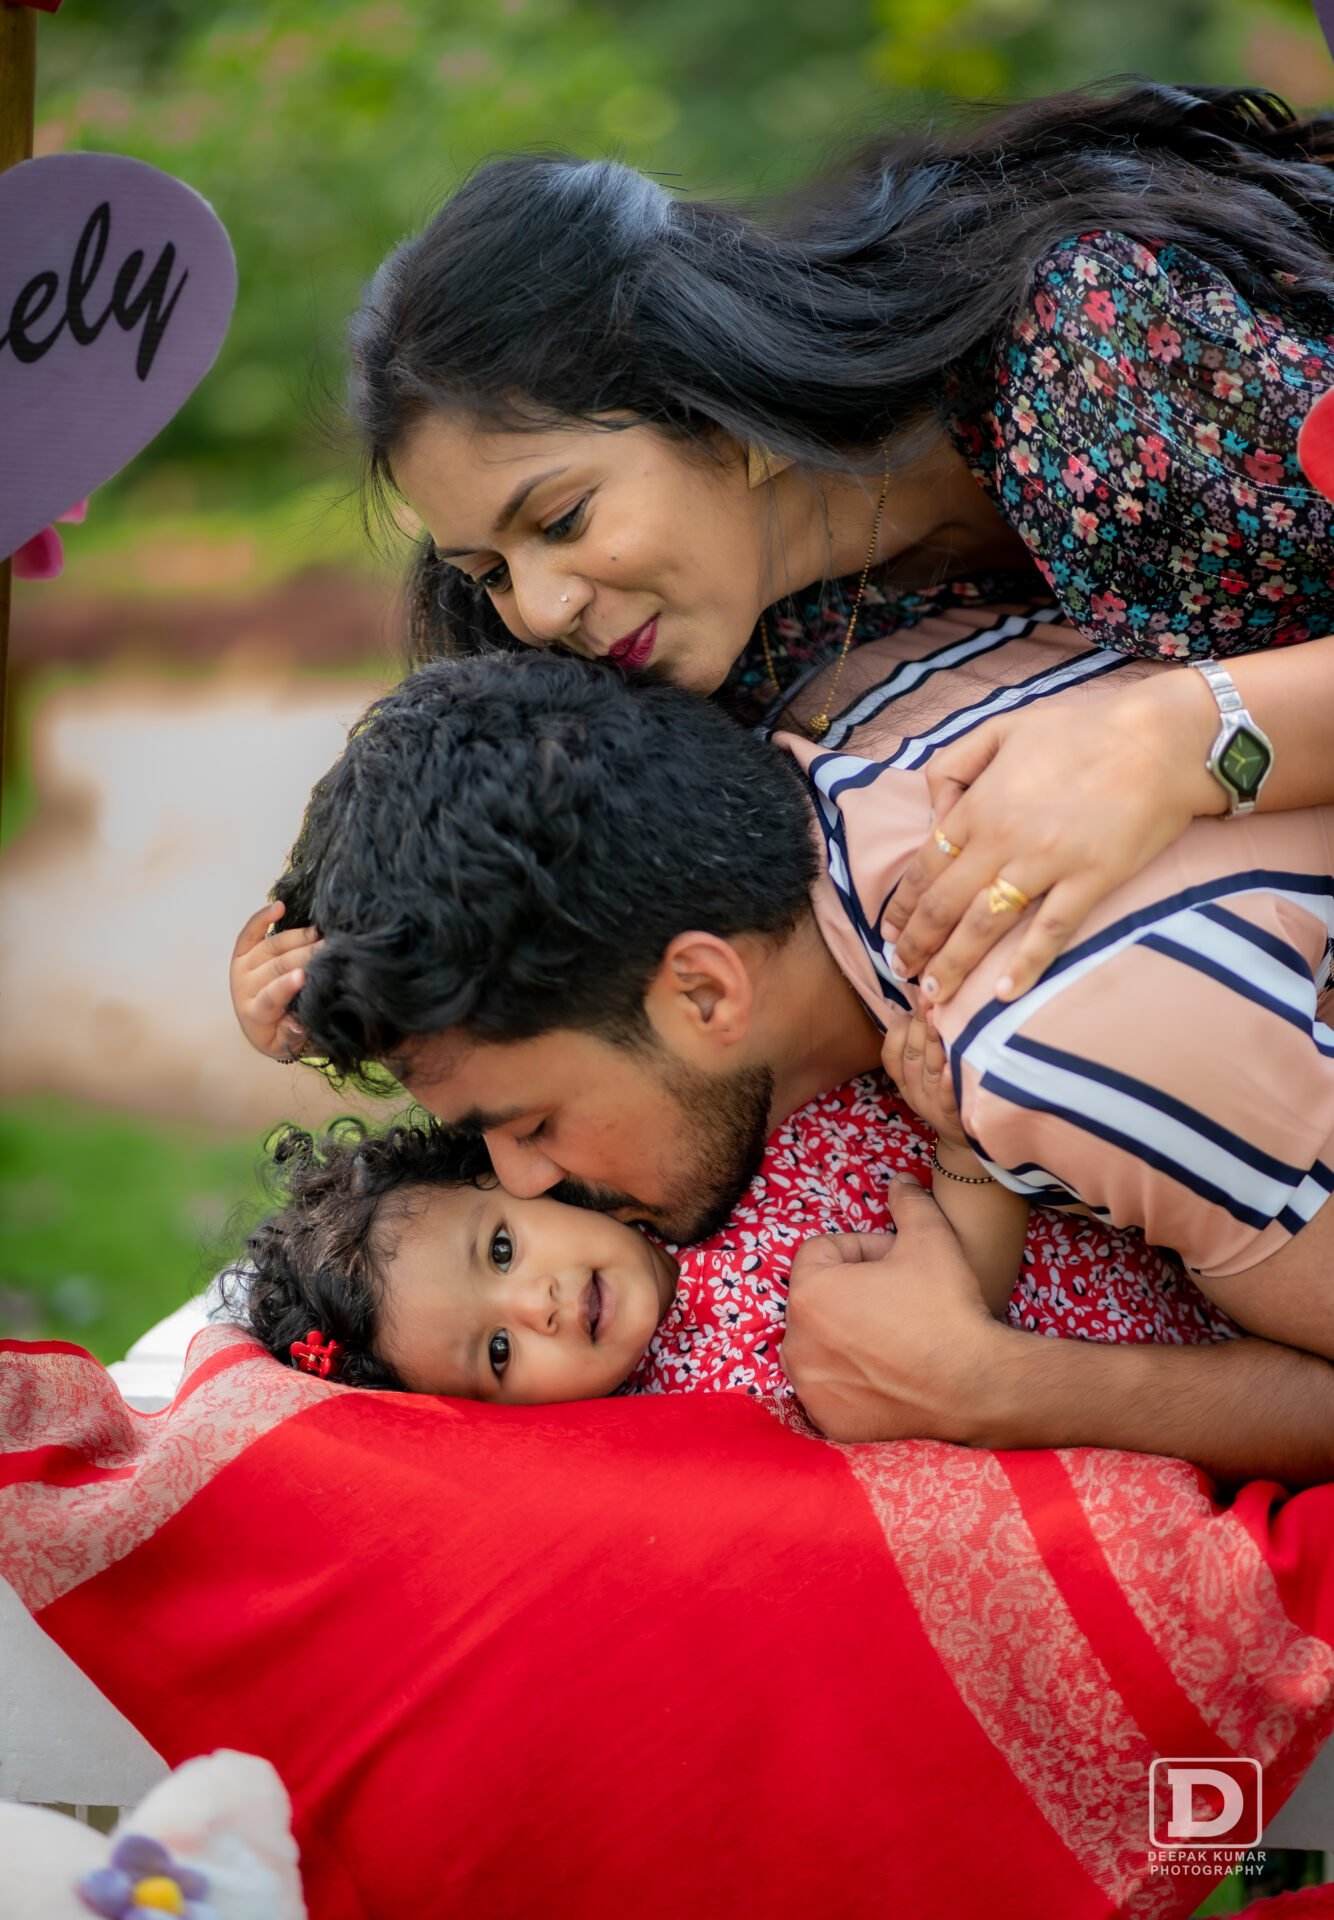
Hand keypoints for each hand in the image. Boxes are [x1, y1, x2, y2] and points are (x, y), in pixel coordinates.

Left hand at [229, 901, 319, 1060]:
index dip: (286, 986)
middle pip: (275, 967)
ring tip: (321, 932)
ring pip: (270, 947)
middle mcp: (244, 988)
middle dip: (304, 955)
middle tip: (331, 946)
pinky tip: (280, 907)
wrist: (259, 1027)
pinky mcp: (242, 953)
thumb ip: (294, 1034)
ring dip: (296, 937)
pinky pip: (251, 932)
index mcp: (255, 1014)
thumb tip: (298, 1022)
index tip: (304, 975)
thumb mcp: (288, 1043)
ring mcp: (242, 968)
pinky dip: (263, 917)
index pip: (270, 997)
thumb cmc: (281, 1033)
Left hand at [780, 1180, 1005, 1442]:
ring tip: (892, 1335)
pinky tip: (885, 1373)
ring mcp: (809, 1386)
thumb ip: (908, 1202)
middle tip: (898, 1298)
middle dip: (851, 1291)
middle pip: (817, 1297)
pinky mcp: (826, 1419)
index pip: (821, 1251)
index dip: (861, 1249)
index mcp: (810, 1292)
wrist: (975, 1385)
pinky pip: (827, 1386)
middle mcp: (795, 1341)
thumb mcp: (931, 1239)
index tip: (896, 1263)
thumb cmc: (946, 1308)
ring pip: (818, 1342)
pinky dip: (848, 1378)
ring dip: (844, 1333)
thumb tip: (899, 1180)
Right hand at [879, 1003, 968, 1152]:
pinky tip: (951, 1065)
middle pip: (912, 1055)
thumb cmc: (946, 1093)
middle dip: (920, 1024)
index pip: (890, 1053)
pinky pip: (947, 1098)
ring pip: (928, 1070)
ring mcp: (932, 1104)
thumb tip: (929, 998)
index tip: (918, 1001)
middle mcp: (914, 1089)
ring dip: (932, 1044)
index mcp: (904, 1077)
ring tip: (939, 1020)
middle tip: (931, 999)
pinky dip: (947, 1082)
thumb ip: (923, 1042)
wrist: (962, 1137)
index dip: (901, 1028)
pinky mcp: (952, 1117)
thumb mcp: (926, 1071)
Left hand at [883, 673, 1216, 1004]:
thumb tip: (934, 810)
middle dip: (917, 944)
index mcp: (980, 804)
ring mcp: (1047, 863)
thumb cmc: (1083, 731)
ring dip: (954, 964)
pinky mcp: (1090, 880)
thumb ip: (954, 765)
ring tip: (934, 995)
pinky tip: (1002, 995)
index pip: (925, 866)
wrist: (1160, 738)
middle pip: (944, 904)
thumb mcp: (1002, 727)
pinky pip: (1050, 931)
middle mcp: (1003, 838)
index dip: (904, 905)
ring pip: (984, 925)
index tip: (891, 932)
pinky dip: (1025, 965)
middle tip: (901, 971)